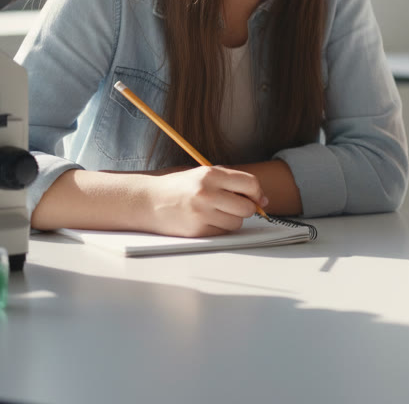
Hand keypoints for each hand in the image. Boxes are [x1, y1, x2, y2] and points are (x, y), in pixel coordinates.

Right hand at [142, 165, 268, 236]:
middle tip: (234, 205)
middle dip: (246, 208)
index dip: (257, 193)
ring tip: (216, 212)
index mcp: (210, 175)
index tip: (257, 198)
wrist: (146, 201)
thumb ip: (231, 182)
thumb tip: (262, 199)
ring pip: (237, 222)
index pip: (250, 184)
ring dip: (232, 219)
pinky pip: (223, 233)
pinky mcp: (197, 231)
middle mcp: (207, 193)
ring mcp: (201, 214)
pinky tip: (207, 220)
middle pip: (247, 207)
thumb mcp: (203, 174)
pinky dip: (220, 228)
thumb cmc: (178, 187)